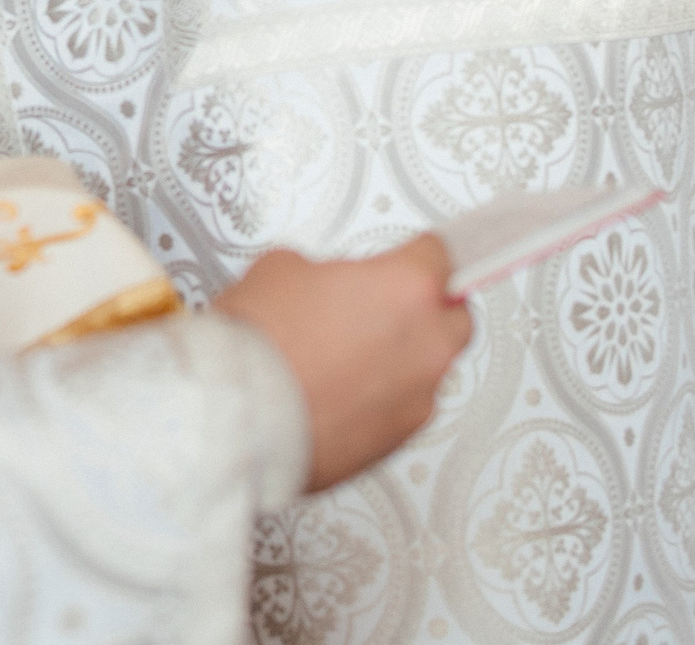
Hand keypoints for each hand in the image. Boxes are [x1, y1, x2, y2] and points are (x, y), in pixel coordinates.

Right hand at [215, 237, 472, 492]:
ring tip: (346, 357)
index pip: (439, 255)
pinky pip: (403, 408)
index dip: (414, 255)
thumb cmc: (262, 344)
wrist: (241, 414)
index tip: (411, 257)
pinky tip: (337, 393)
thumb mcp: (282, 268)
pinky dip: (379, 400)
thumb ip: (323, 272)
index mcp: (409, 288)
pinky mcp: (398, 440)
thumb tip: (322, 284)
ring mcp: (418, 397)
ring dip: (401, 359)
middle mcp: (428, 344)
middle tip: (380, 307)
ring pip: (428, 368)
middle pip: (454, 316)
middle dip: (424, 310)